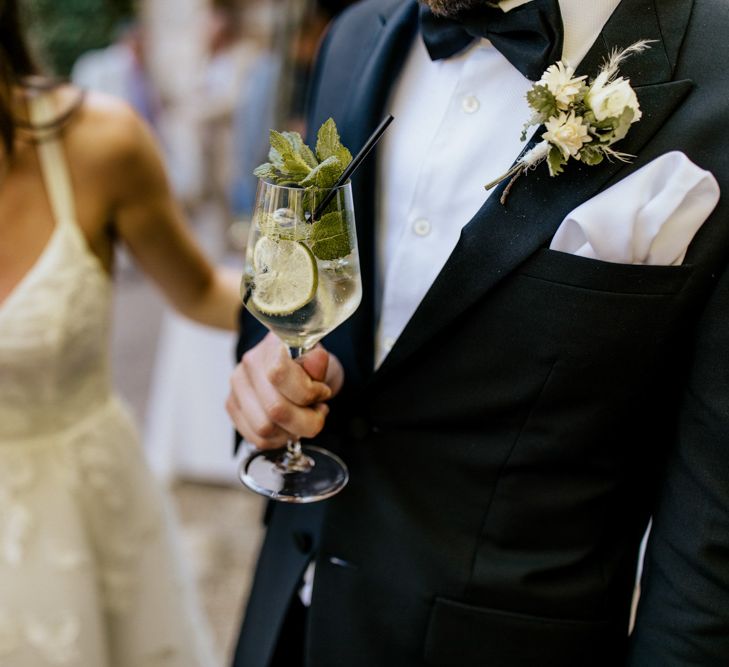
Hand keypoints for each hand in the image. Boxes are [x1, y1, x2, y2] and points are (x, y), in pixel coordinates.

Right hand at [226, 332, 343, 449]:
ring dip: (292, 431)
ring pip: (264, 428)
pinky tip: (288, 427)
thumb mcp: (324, 362)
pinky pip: (257, 438)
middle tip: (317, 412)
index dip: (308, 393)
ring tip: (302, 418)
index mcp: (273, 345)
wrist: (296, 371)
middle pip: (275, 409)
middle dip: (306, 420)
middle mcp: (250, 363)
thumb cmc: (310, 368)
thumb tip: (316, 359)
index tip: (323, 392)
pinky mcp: (232, 406)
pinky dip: (279, 439)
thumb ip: (319, 364)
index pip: (279, 375)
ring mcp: (238, 385)